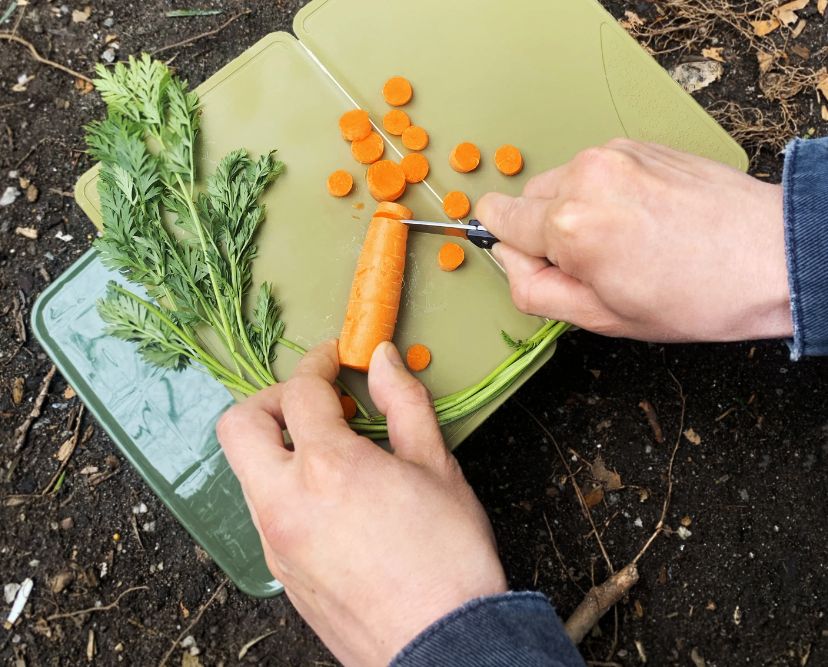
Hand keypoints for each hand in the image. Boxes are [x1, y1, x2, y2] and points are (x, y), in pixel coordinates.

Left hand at [217, 340, 506, 666]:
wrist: (443, 648)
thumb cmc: (447, 558)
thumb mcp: (436, 466)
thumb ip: (403, 402)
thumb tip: (382, 360)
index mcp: (327, 468)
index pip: (301, 391)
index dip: (319, 362)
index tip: (336, 358)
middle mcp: (286, 503)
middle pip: (240, 425)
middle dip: (273, 399)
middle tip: (315, 402)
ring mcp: (276, 542)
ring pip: (247, 470)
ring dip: (278, 445)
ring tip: (331, 449)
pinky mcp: (281, 571)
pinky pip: (264, 510)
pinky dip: (285, 485)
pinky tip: (332, 495)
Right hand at [476, 138, 791, 342]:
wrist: (773, 256)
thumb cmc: (701, 294)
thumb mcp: (603, 318)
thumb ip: (535, 289)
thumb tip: (509, 259)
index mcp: (569, 224)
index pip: (496, 217)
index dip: (512, 248)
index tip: (535, 260)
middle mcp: (586, 176)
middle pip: (525, 199)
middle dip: (545, 230)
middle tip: (592, 261)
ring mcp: (613, 154)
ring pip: (559, 182)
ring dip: (575, 209)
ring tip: (625, 237)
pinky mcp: (636, 144)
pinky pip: (593, 168)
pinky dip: (604, 191)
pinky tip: (640, 216)